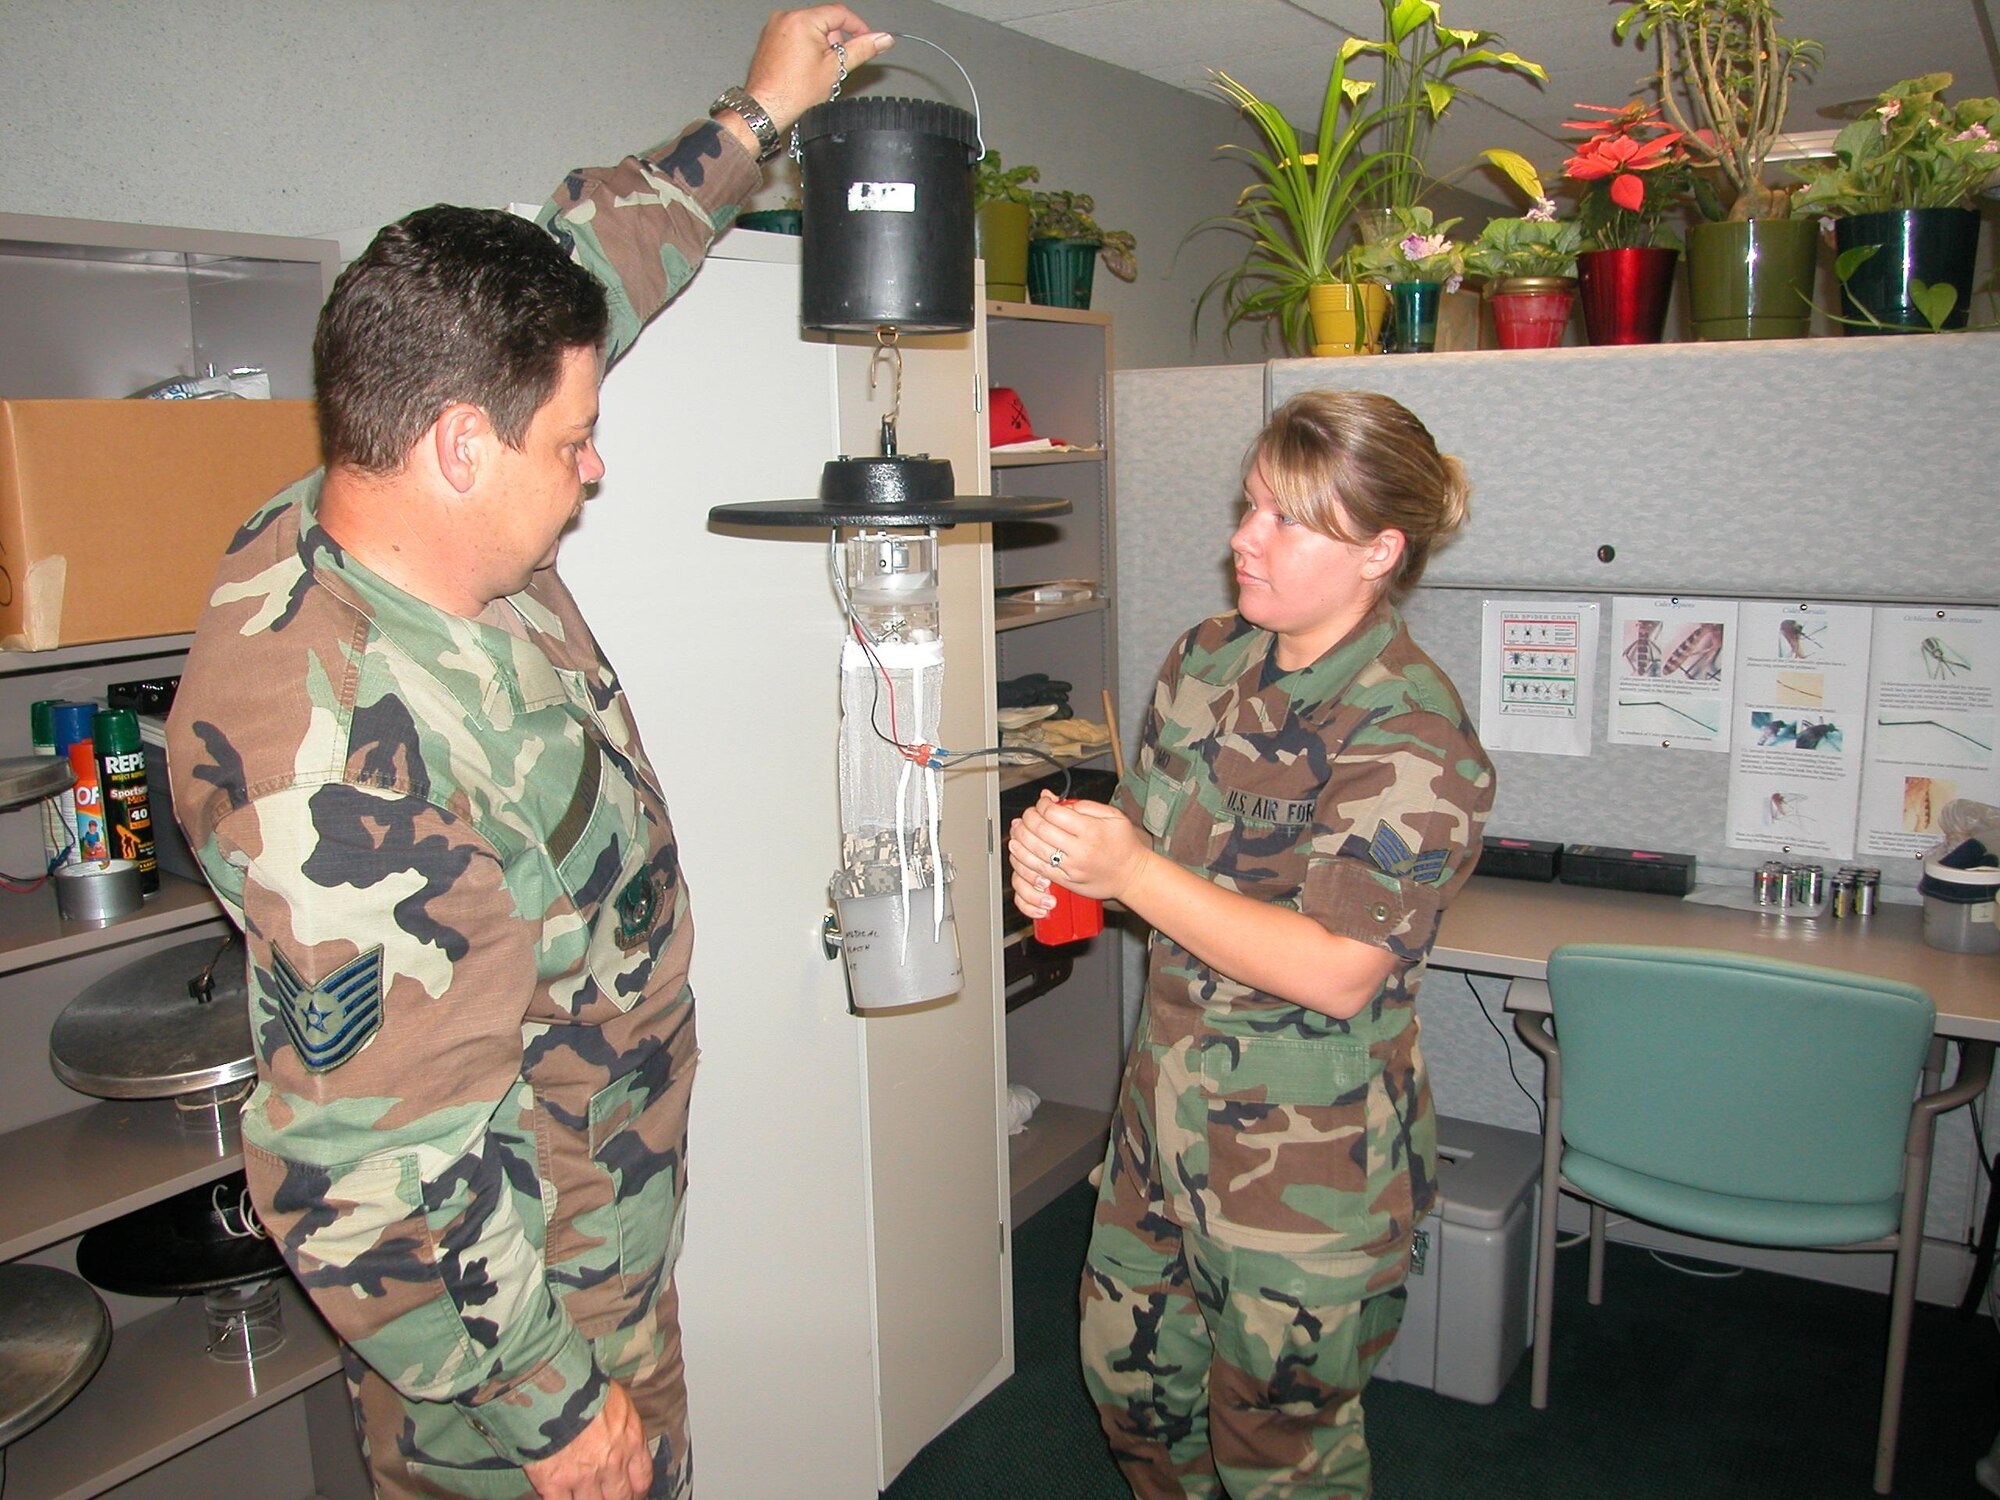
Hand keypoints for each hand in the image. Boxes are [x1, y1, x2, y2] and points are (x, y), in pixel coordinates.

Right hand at [524, 1380, 650, 1499]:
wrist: (553, 1387)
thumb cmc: (586, 1385)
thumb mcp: (619, 1400)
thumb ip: (624, 1426)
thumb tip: (621, 1437)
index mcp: (631, 1441)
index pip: (642, 1478)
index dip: (636, 1490)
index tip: (631, 1492)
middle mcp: (612, 1464)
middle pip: (620, 1498)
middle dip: (615, 1498)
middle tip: (609, 1496)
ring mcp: (583, 1476)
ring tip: (583, 1494)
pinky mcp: (555, 1483)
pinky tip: (562, 1496)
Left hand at [741, 6, 893, 133]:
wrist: (766, 107)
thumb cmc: (792, 93)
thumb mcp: (835, 69)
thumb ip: (861, 49)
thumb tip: (882, 39)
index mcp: (802, 20)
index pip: (840, 13)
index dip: (858, 27)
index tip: (866, 40)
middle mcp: (785, 18)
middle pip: (825, 21)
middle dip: (835, 43)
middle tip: (833, 66)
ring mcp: (775, 26)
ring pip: (811, 29)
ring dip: (821, 47)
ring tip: (815, 72)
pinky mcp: (770, 37)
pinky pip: (796, 35)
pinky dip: (806, 48)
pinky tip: (803, 70)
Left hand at [1008, 792, 1148, 913]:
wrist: (1132, 875)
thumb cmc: (1124, 845)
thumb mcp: (1113, 816)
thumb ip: (1085, 805)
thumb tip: (1056, 800)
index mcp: (1091, 830)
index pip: (1053, 813)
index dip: (1042, 805)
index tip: (1043, 803)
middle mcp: (1080, 850)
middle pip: (1040, 829)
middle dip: (1028, 817)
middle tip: (1029, 814)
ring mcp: (1071, 868)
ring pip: (1034, 849)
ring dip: (1021, 836)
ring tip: (1019, 827)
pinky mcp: (1066, 881)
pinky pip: (1038, 869)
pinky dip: (1023, 857)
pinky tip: (1018, 847)